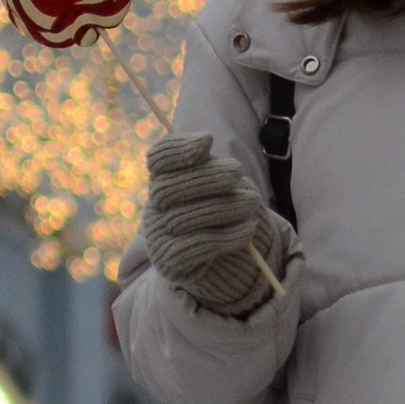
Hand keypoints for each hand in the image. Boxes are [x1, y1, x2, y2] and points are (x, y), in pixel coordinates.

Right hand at [142, 132, 283, 319]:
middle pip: (168, 188)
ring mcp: (158, 237)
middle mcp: (153, 209)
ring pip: (185, 218)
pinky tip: (248, 229)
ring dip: (224, 207)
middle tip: (238, 171)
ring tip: (252, 202)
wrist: (214, 261)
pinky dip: (227, 236)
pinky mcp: (170, 263)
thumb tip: (205, 140)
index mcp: (160, 183)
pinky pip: (198, 246)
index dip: (178, 148)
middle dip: (205, 176)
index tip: (208, 140)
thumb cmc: (216, 211)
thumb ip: (207, 165)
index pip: (158, 159)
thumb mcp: (214, 184)